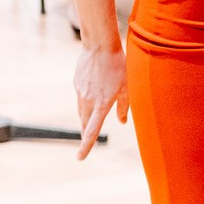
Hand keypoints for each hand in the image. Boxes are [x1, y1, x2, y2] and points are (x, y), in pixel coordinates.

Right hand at [74, 43, 128, 158]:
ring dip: (86, 118)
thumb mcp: (127, 87)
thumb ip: (125, 106)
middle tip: (87, 141)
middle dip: (86, 133)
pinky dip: (86, 101)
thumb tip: (122, 122)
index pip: (92, 130)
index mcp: (102, 104)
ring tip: (91, 121)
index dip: (86, 145)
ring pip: (81, 111)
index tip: (80, 158)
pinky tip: (94, 92)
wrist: (100, 46)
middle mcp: (88, 100)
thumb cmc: (119, 66)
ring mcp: (80, 92)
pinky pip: (81, 97)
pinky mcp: (76, 83)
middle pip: (85, 123)